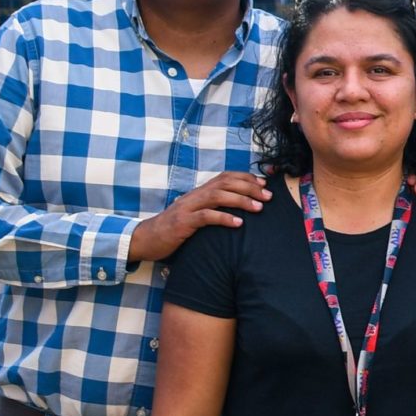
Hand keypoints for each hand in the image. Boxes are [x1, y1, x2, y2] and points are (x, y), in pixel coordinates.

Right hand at [129, 172, 267, 262]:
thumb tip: (238, 207)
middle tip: (268, 196)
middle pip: (225, 183)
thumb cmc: (176, 228)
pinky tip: (239, 223)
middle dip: (249, 187)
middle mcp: (195, 195)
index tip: (264, 184)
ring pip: (217, 196)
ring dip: (241, 200)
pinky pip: (206, 217)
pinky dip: (224, 218)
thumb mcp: (196, 214)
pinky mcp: (183, 222)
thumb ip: (213, 208)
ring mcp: (188, 207)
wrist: (147, 239)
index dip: (246, 178)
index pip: (225, 177)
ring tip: (259, 207)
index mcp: (199, 192)